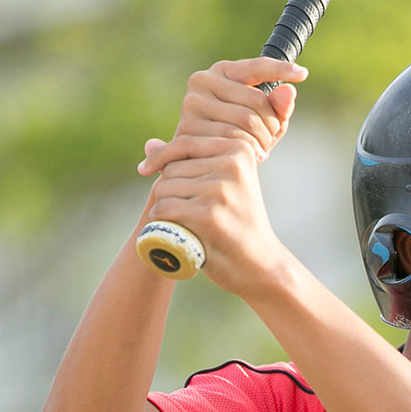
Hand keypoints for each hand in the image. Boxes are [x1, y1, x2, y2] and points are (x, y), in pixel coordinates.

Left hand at [139, 58, 307, 295]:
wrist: (260, 269)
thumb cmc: (238, 229)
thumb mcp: (222, 188)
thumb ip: (191, 162)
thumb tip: (151, 142)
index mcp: (237, 149)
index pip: (182, 144)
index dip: (162, 160)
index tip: (150, 172)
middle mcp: (233, 161)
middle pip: (171, 168)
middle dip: (166, 191)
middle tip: (180, 214)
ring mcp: (222, 187)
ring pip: (165, 189)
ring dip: (165, 211)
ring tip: (186, 228)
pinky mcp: (211, 213)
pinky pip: (166, 210)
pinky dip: (165, 226)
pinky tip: (180, 237)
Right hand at [140, 57, 306, 172]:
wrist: (206, 161)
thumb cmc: (240, 135)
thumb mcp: (265, 119)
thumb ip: (279, 105)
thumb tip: (289, 92)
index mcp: (222, 71)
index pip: (257, 67)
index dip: (281, 69)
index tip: (303, 73)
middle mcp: (202, 81)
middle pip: (255, 102)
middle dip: (272, 125)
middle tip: (271, 140)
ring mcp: (191, 104)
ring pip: (244, 122)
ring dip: (262, 141)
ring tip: (262, 150)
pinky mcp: (186, 128)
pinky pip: (230, 141)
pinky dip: (247, 152)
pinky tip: (251, 158)